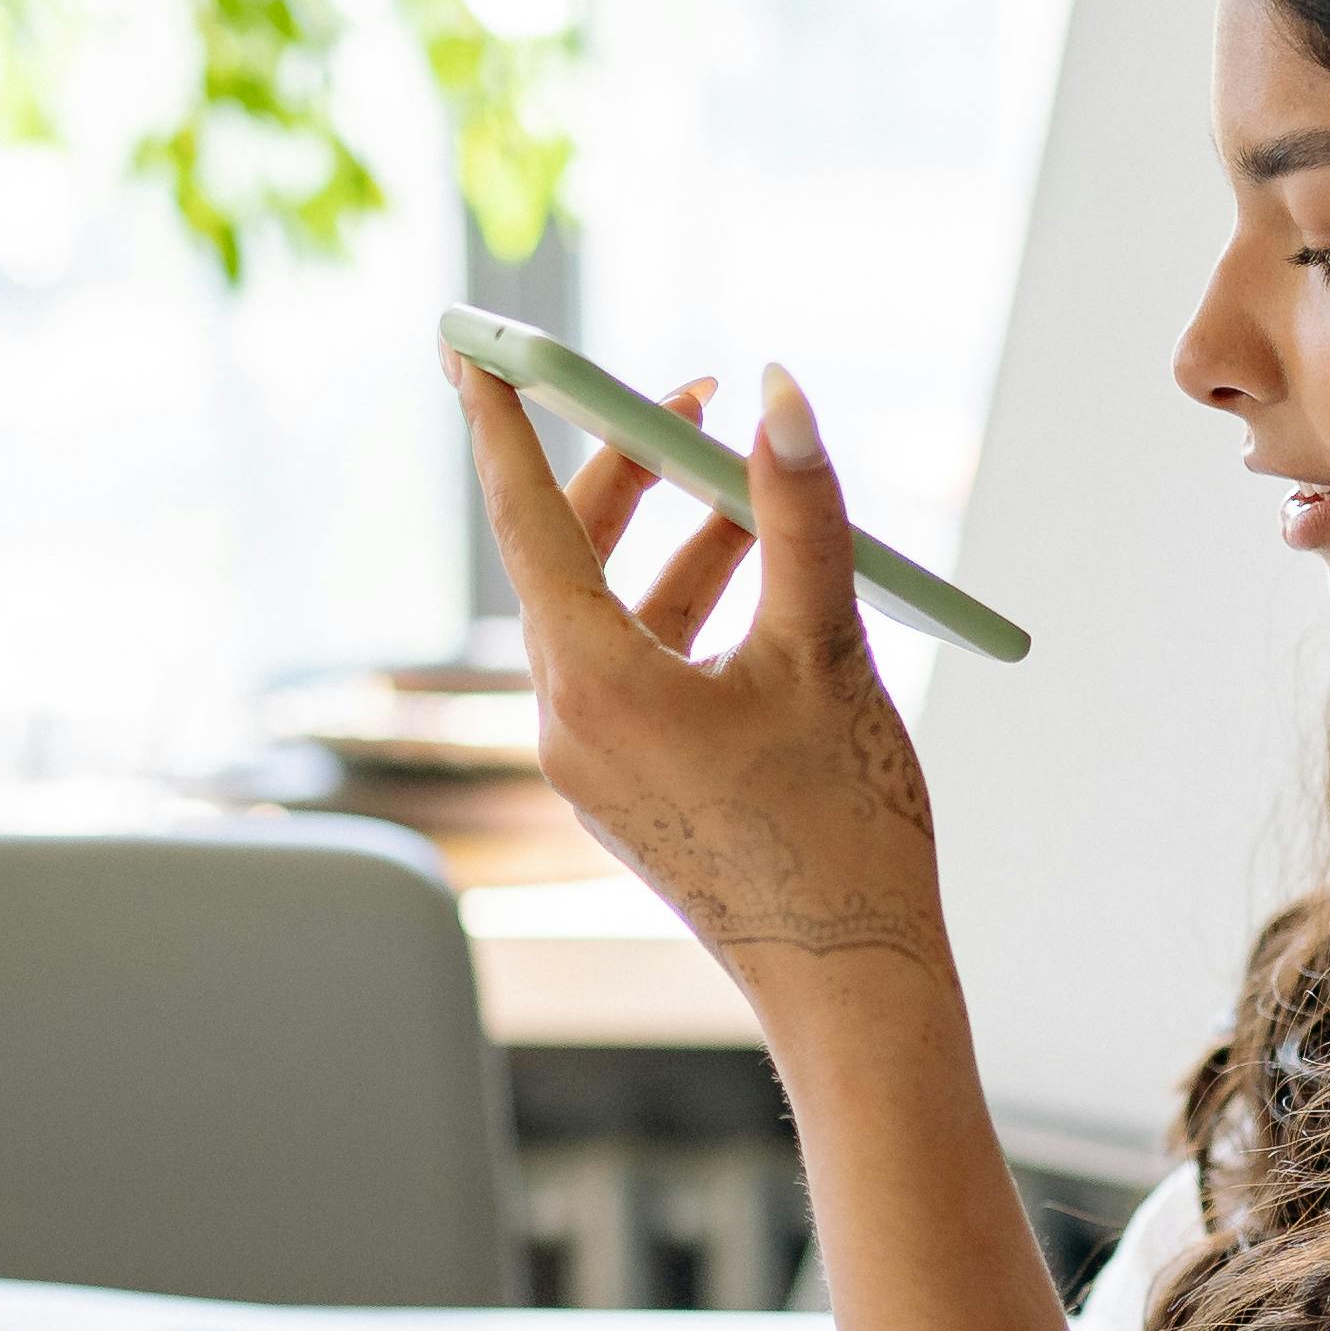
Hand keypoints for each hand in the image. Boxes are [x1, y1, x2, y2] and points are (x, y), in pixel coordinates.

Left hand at [459, 349, 947, 1000]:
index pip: (530, 521)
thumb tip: (779, 392)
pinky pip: (638, 664)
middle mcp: (571, 726)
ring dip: (681, 538)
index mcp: (596, 688)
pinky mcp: (629, 788)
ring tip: (758, 481)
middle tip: (687, 394)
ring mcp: (594, 763)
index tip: (478, 346)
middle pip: (568, 558)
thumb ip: (800, 512)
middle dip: (627, 469)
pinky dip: (689, 608)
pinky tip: (762, 575)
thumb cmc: (844, 827)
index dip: (507, 422)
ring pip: (613, 609)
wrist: (852, 983)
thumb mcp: (827, 646)